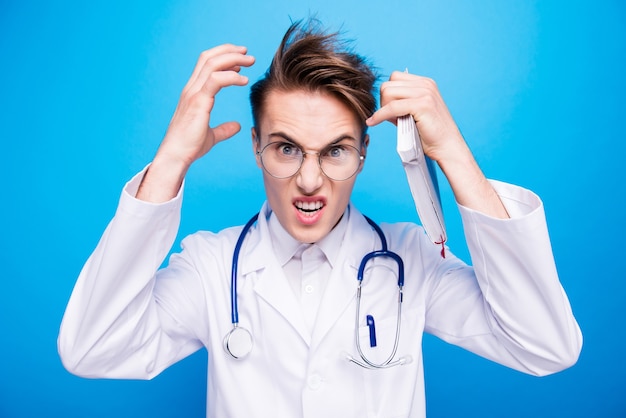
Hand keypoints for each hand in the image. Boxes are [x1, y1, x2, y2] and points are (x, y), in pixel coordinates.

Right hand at [137, 44, 254, 201]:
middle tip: (249, 54)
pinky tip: (244, 80)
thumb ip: (224, 129)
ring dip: (234, 58)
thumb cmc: (189, 147)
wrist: (176, 155)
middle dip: (230, 51)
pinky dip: (232, 76)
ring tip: (251, 61)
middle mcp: (191, 89)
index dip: (224, 57)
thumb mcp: (211, 136)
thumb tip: (237, 126)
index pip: (206, 64)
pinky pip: (216, 80)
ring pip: (212, 63)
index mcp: (193, 93)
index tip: (241, 60)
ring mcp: (193, 93)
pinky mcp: (198, 102)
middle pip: (209, 58)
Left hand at [366, 71, 465, 162]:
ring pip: (387, 92)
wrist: (447, 147)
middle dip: (383, 102)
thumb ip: (401, 104)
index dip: (388, 95)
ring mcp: (425, 92)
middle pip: (388, 84)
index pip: (394, 78)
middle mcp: (425, 84)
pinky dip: (379, 116)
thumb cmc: (430, 134)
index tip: (391, 111)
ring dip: (383, 108)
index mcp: (425, 83)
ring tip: (393, 121)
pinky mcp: (422, 104)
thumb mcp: (414, 113)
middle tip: (391, 118)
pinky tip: (374, 122)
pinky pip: (391, 107)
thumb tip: (380, 104)